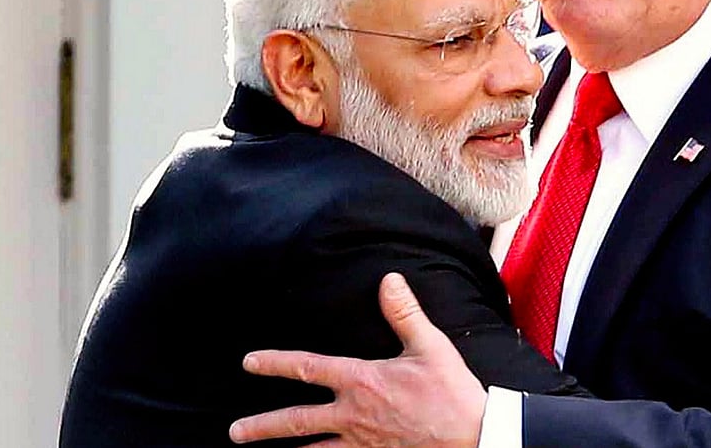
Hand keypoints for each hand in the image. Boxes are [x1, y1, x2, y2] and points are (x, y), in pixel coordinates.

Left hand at [229, 272, 486, 446]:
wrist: (474, 437)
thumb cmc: (452, 392)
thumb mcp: (429, 346)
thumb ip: (404, 312)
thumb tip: (389, 279)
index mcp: (361, 381)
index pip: (308, 369)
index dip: (275, 363)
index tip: (249, 363)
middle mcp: (353, 416)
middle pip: (298, 421)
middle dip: (263, 427)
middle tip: (236, 433)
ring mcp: (362, 444)